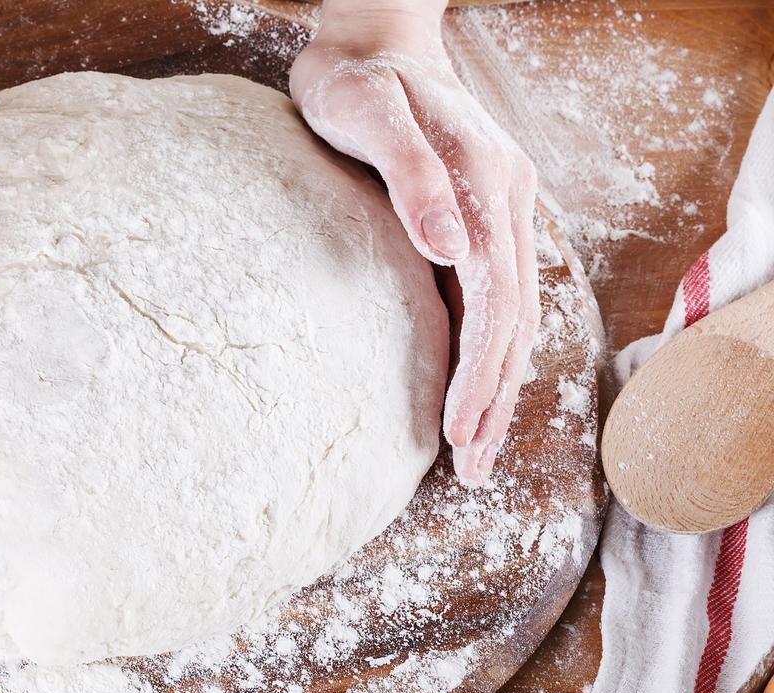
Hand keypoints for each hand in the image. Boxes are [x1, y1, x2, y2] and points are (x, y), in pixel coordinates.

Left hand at [289, 0, 539, 485]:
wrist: (371, 41)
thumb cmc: (358, 77)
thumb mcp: (370, 113)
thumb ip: (411, 176)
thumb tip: (453, 250)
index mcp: (489, 184)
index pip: (498, 300)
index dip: (482, 371)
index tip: (461, 431)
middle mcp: (506, 204)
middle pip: (516, 321)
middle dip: (496, 398)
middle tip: (476, 469)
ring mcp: (496, 213)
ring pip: (512, 317)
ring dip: (498, 386)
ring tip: (479, 452)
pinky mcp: (475, 221)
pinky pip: (492, 300)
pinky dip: (486, 354)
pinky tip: (472, 389)